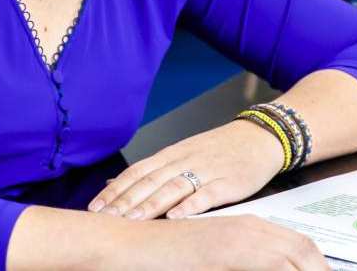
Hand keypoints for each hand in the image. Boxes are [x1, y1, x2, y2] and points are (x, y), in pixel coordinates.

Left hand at [88, 120, 285, 219]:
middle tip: (106, 218)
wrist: (260, 137)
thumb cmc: (220, 148)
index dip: (117, 189)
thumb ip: (153, 170)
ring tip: (133, 220)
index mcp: (173, 153)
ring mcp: (207, 170)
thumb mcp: (183, 153)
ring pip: (173, 187)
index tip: (96, 206)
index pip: (138, 171)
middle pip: (151, 181)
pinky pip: (207, 195)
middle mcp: (185, 160)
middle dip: (126, 201)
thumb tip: (116, 184)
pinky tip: (177, 217)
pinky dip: (190, 206)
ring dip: (151, 204)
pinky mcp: (228, 182)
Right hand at [118, 213, 330, 270]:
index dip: (318, 265)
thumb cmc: (164, 257)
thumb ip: (237, 264)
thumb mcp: (212, 261)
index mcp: (248, 229)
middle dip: (323, 268)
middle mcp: (251, 229)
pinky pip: (277, 264)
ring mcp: (243, 237)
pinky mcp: (232, 250)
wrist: (130, 244)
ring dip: (313, 270)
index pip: (299, 246)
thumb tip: (265, 264)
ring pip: (297, 256)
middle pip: (305, 249)